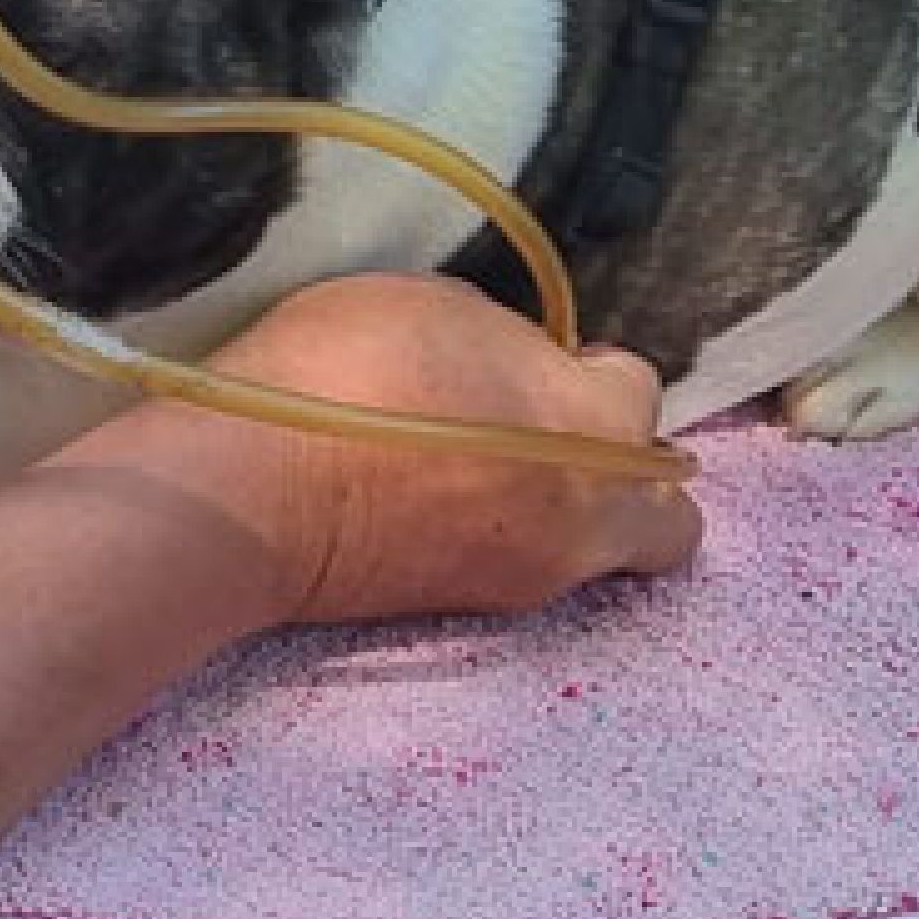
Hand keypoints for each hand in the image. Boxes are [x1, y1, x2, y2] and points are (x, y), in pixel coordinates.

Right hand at [68, 274, 699, 625]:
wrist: (248, 493)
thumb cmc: (342, 376)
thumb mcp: (440, 305)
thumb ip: (511, 344)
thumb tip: (520, 370)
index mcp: (597, 427)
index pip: (642, 389)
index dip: (592, 368)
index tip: (546, 360)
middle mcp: (585, 520)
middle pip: (671, 518)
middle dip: (636, 478)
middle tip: (565, 436)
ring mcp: (528, 579)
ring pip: (600, 554)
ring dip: (571, 513)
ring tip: (496, 470)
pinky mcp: (467, 613)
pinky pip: (527, 571)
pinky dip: (508, 538)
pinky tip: (444, 499)